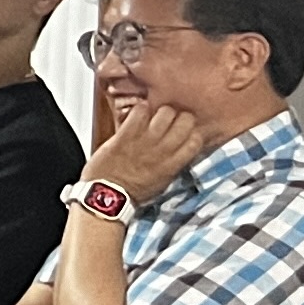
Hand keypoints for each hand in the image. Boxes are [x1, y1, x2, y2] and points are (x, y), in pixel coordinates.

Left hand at [85, 102, 213, 197]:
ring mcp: (145, 140)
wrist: (106, 195)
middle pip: (185, 120)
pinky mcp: (126, 134)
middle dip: (179, 116)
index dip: (192, 130)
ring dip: (160, 111)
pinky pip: (140, 111)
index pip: (197, 138)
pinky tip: (136, 115)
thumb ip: (174, 162)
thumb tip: (180, 149)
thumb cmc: (132, 191)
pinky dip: (139, 109)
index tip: (185, 130)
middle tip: (169, 120)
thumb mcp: (163, 180)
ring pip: (166, 112)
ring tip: (152, 116)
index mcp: (174, 164)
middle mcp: (164, 150)